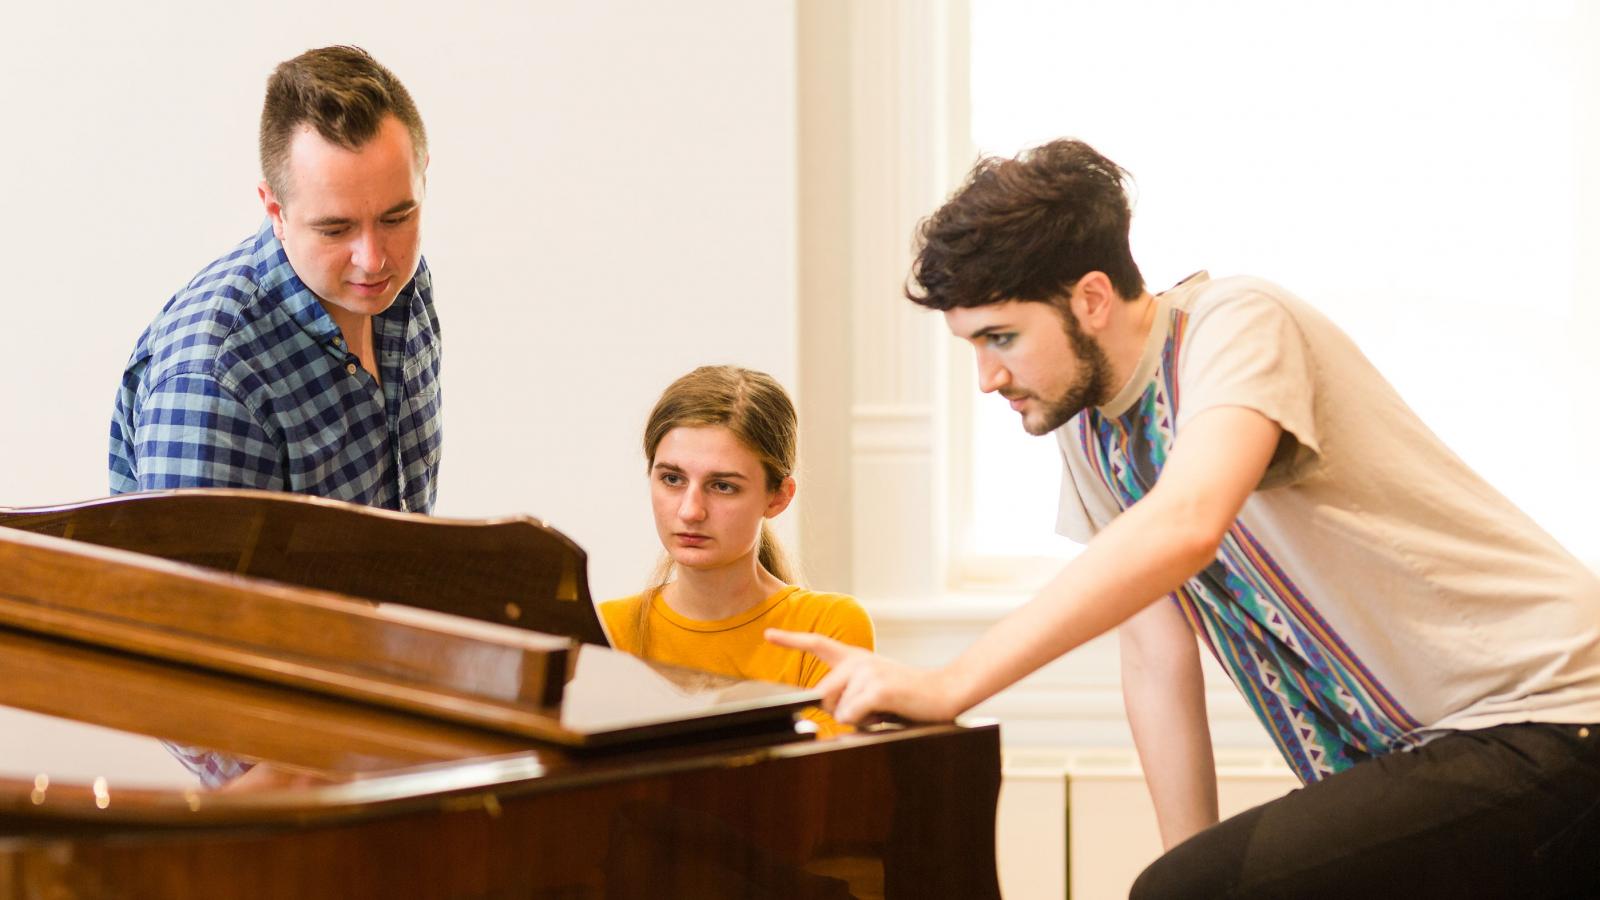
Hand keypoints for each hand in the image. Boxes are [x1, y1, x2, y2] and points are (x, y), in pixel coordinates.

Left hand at [766, 629, 962, 724]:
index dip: (791, 640)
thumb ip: (849, 693)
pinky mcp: (875, 687)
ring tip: (881, 709)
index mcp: (855, 658)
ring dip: (856, 719)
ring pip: (837, 709)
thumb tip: (830, 709)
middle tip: (869, 709)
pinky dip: (865, 722)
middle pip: (822, 695)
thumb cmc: (907, 697)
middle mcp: (857, 660)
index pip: (818, 644)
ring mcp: (866, 671)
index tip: (768, 635)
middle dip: (839, 711)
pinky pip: (851, 715)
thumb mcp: (873, 689)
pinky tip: (885, 712)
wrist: (943, 692)